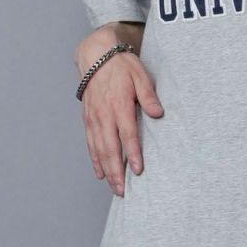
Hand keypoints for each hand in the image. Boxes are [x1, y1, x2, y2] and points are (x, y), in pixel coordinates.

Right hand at [75, 26, 163, 196]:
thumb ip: (148, 96)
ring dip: (107, 171)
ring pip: (99, 150)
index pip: (127, 134)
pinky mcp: (88, 120)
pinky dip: (95, 160)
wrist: (95, 56)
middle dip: (117, 172)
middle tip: (123, 191)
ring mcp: (94, 119)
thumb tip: (159, 113)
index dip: (132, 153)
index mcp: (119, 105)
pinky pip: (90, 144)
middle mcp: (104, 115)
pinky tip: (100, 173)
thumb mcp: (140, 75)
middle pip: (110, 148)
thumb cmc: (121, 66)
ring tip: (114, 188)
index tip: (137, 170)